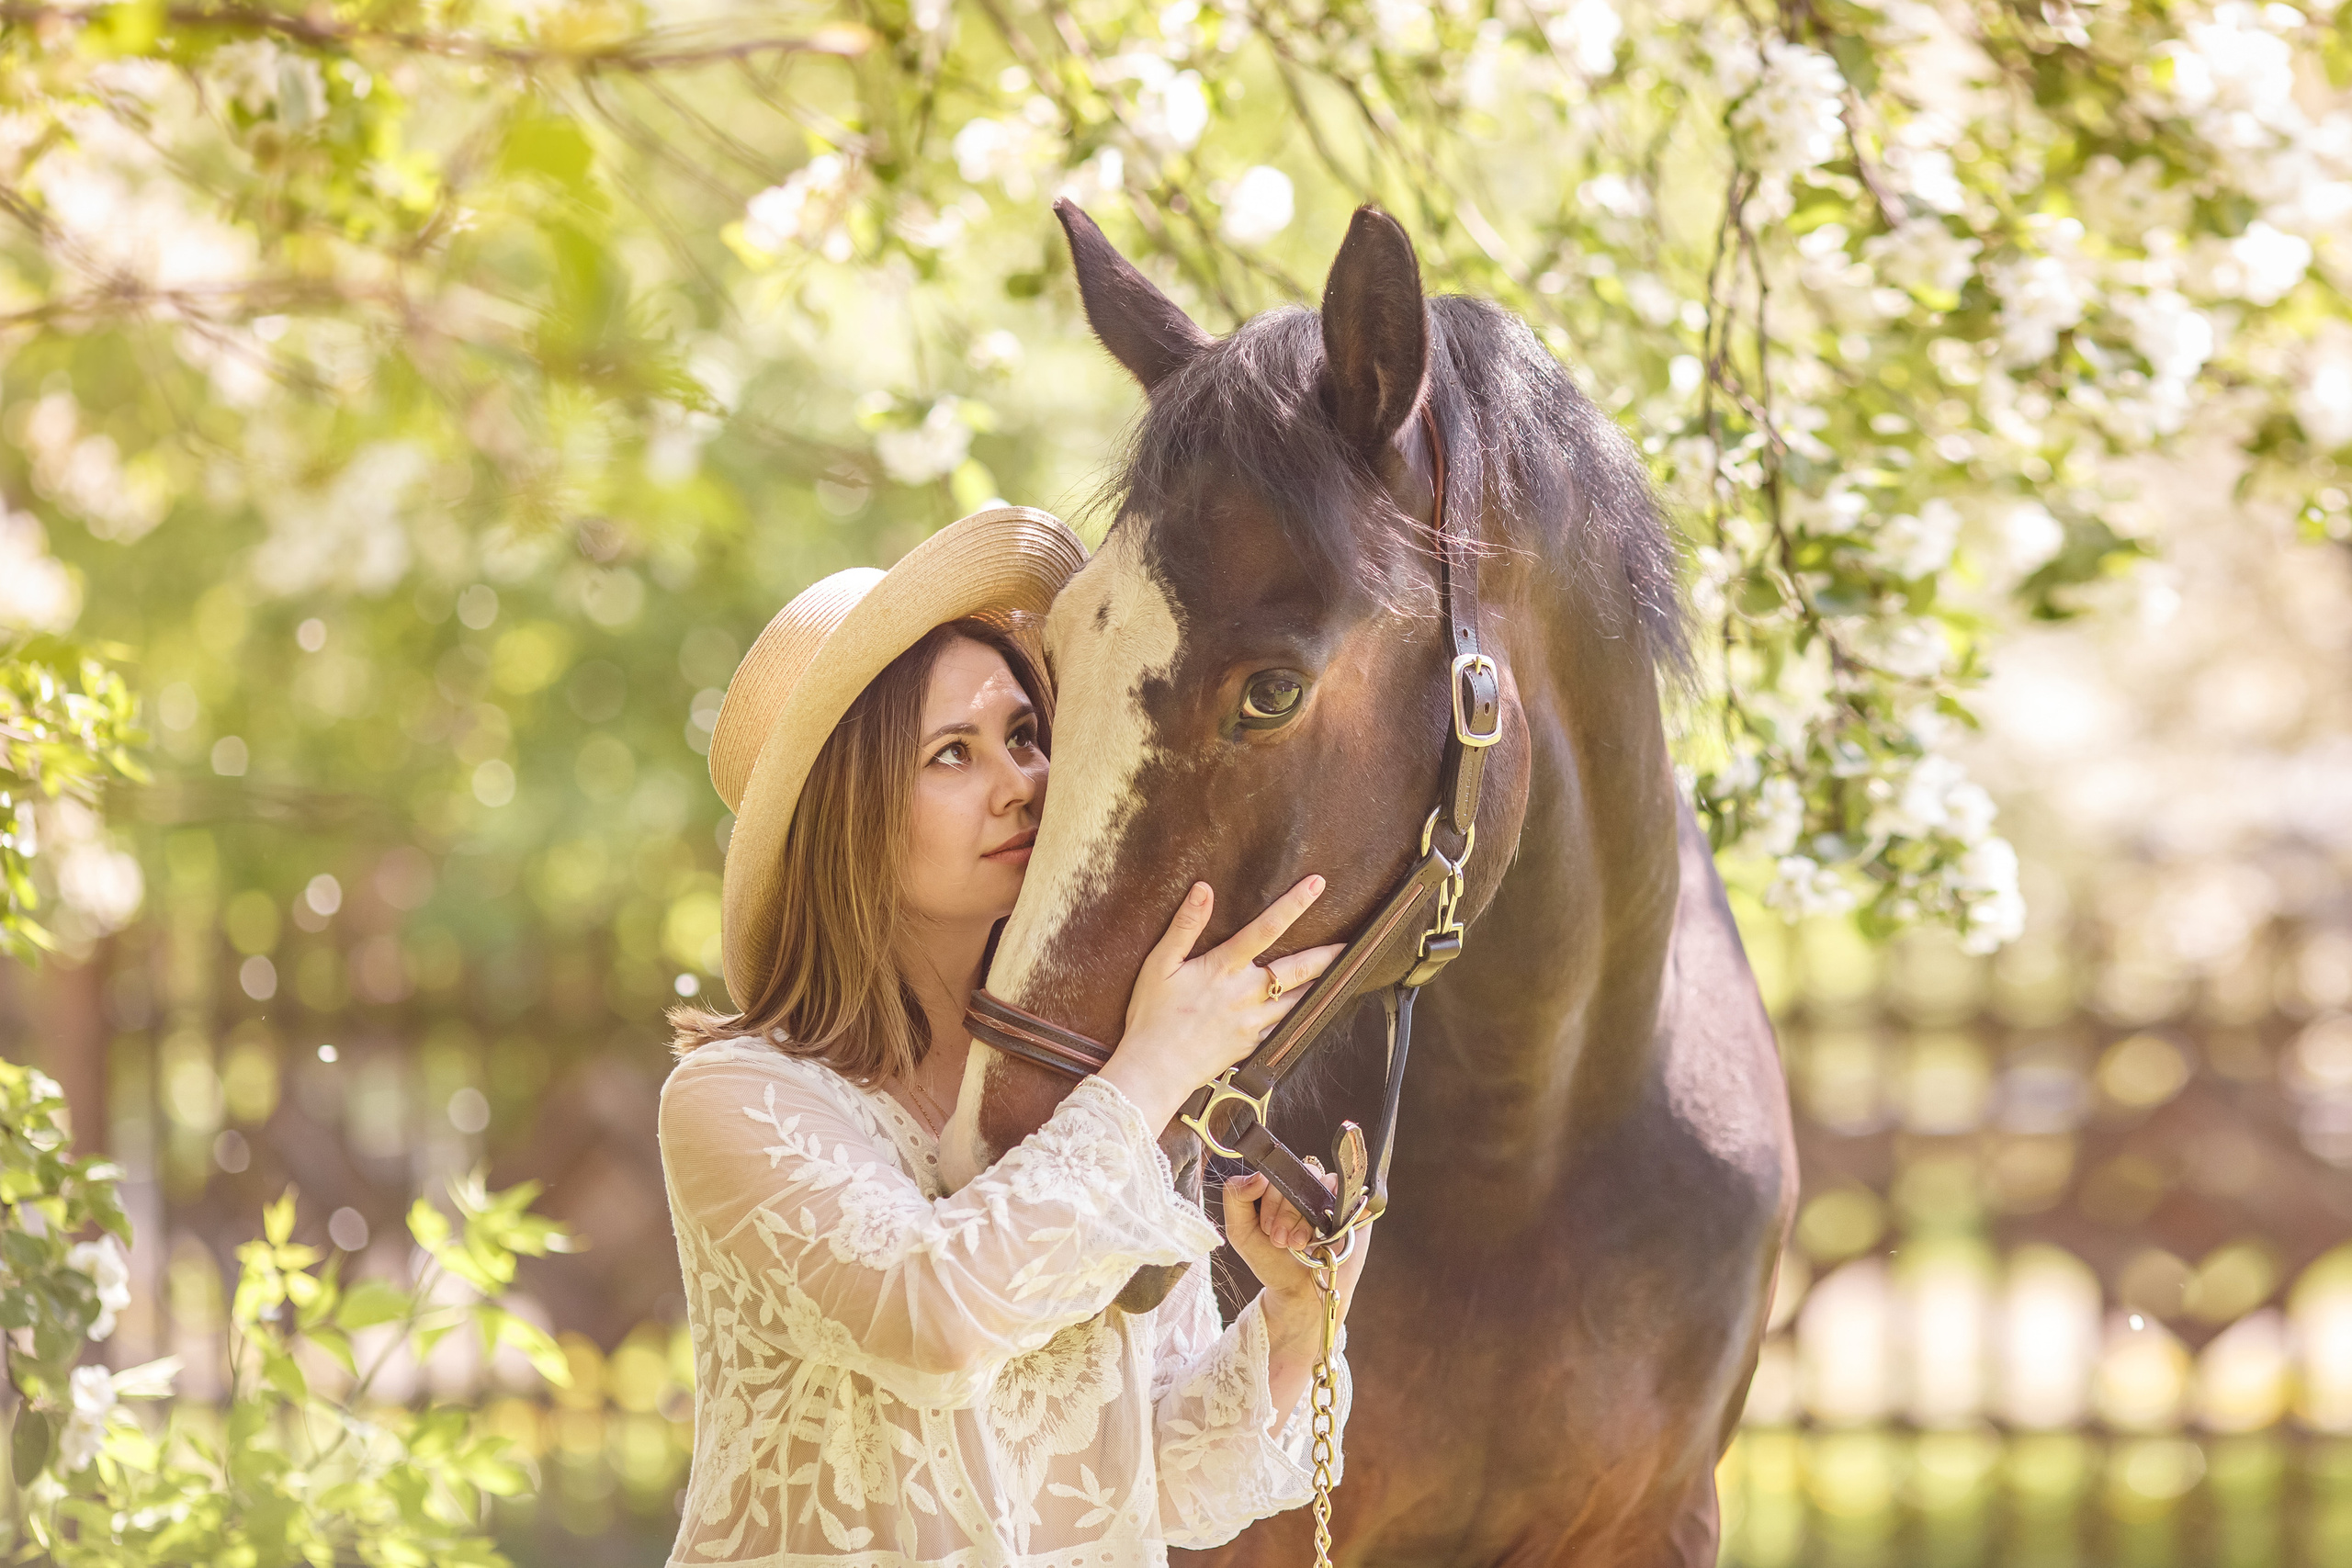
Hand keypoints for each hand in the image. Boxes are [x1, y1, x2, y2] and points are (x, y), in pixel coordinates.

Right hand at [1096, 877, 1344, 1130]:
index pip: (1266, 928)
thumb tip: (1203, 889)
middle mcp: (1246, 993)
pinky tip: (1316, 1007)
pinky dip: (1305, 1014)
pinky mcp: (1254, 1043)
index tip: (1316, 885)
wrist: (1156, 1069)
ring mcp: (1254, 1021)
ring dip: (1324, 983)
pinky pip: (1288, 1026)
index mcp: (1223, 969)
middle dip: (1328, 952)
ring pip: (1300, 999)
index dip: (1293, 904)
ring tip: (1345, 972)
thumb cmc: (1152, 1016)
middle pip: (1298, 968)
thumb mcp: (1160, 964)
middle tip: (1352, 941)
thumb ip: (1185, 926)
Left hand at [1223, 1169, 1374, 1429]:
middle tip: (1281, 1241)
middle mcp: (1306, 1188)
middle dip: (1286, 1212)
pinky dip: (1336, 1212)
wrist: (1301, 1294)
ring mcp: (1330, 1197)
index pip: (1277, 1171)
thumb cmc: (1272, 1262)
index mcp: (1279, 1187)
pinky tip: (1324, 1236)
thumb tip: (1257, 1174)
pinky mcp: (1353, 1209)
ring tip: (1299, 1244)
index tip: (1267, 1229)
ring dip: (1307, 1217)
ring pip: (1322, 1184)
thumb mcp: (1241, 1232)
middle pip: (1300, 1176)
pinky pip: (1350, 1193)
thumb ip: (1236, 1198)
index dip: (1271, 1197)